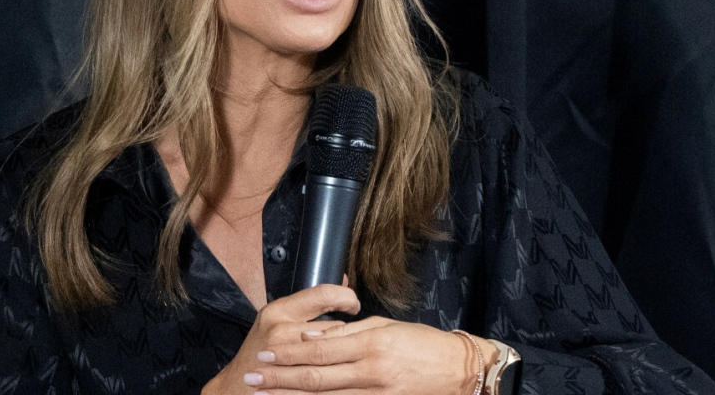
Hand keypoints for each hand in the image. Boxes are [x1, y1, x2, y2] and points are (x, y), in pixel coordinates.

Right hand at [202, 284, 360, 394]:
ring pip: (335, 347)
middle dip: (348, 330)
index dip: (346, 297)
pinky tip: (339, 367)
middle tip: (356, 334)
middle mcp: (282, 331)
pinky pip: (329, 369)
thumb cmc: (256, 356)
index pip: (323, 295)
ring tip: (346, 353)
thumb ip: (305, 306)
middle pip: (333, 323)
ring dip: (345, 350)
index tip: (352, 303)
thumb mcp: (274, 322)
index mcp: (278, 311)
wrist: (236, 389)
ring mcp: (289, 356)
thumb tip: (341, 285)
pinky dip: (338, 367)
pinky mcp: (295, 378)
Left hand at [245, 316, 494, 394]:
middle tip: (252, 378)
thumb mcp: (386, 327)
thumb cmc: (424, 343)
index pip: (319, 350)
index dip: (289, 354)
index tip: (264, 354)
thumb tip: (313, 336)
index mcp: (371, 344)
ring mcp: (377, 394)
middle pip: (316, 378)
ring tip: (265, 394)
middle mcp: (371, 371)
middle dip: (280, 378)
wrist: (461, 372)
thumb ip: (348, 332)